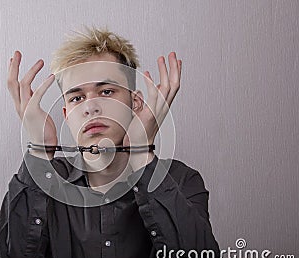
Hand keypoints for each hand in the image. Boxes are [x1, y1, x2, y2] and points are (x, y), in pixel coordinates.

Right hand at [7, 51, 56, 157]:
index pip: (12, 84)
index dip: (11, 70)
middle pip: (11, 82)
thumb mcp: (36, 111)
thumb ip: (33, 100)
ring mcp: (25, 109)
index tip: (13, 59)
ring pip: (23, 85)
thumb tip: (35, 90)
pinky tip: (50, 76)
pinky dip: (44, 84)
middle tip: (17, 53)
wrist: (44, 146)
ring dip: (31, 71)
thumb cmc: (43, 130)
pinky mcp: (33, 112)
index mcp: (20, 105)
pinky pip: (37, 94)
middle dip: (14, 66)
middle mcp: (19, 106)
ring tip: (41, 61)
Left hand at [124, 52, 181, 169]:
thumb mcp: (142, 113)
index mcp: (162, 106)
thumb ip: (144, 101)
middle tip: (172, 54)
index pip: (173, 86)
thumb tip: (141, 91)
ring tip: (162, 58)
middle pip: (175, 83)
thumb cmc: (137, 132)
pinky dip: (151, 83)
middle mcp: (163, 107)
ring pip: (168, 87)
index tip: (176, 61)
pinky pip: (154, 95)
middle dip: (174, 67)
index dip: (176, 73)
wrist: (137, 147)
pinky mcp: (151, 113)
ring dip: (166, 71)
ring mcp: (158, 110)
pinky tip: (147, 73)